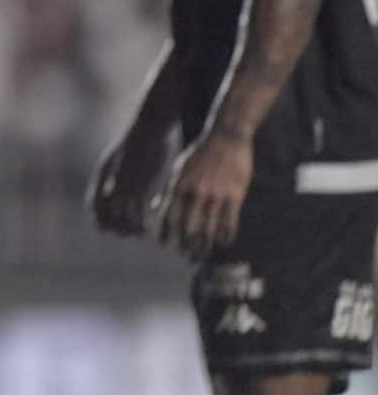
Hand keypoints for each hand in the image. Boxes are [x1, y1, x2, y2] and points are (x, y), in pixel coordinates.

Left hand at [87, 123, 169, 236]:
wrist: (151, 125)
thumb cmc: (138, 140)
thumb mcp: (119, 156)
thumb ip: (114, 174)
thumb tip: (114, 189)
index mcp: (102, 174)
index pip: (93, 205)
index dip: (99, 220)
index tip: (107, 228)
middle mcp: (110, 183)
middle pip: (106, 215)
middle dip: (115, 227)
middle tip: (127, 232)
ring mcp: (127, 186)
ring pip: (122, 218)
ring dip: (130, 228)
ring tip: (140, 232)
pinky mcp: (144, 186)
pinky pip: (140, 213)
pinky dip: (143, 224)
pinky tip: (150, 226)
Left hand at [156, 128, 253, 259]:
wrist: (227, 138)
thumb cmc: (200, 154)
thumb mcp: (179, 169)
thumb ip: (171, 189)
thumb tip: (159, 208)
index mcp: (180, 185)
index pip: (169, 216)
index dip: (166, 233)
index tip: (165, 245)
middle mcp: (196, 193)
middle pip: (189, 228)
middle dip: (186, 245)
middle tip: (186, 256)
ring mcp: (216, 196)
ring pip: (209, 229)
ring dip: (205, 246)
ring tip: (202, 254)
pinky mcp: (235, 196)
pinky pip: (230, 223)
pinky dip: (225, 236)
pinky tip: (223, 244)